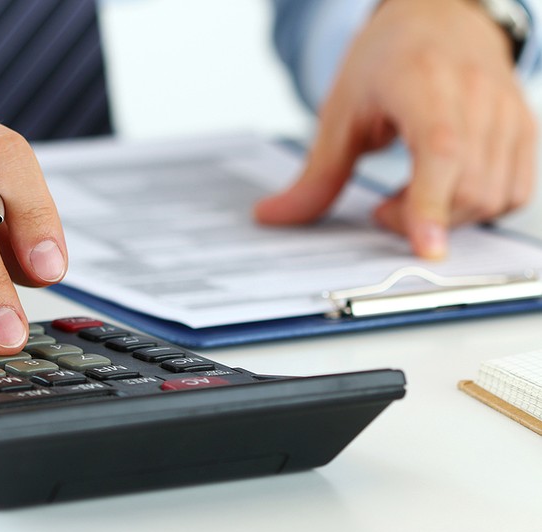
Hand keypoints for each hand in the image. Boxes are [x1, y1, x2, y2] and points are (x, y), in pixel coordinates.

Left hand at [255, 0, 536, 257]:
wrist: (439, 18)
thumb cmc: (388, 60)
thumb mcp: (339, 112)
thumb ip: (315, 174)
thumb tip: (273, 217)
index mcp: (422, 83)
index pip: (439, 150)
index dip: (430, 203)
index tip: (426, 249)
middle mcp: (475, 95)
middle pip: (466, 186)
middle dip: (420, 219)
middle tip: (385, 210)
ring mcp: (507, 112)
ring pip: (493, 196)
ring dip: (448, 217)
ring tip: (413, 194)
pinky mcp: (525, 130)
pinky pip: (514, 193)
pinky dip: (479, 209)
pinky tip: (446, 190)